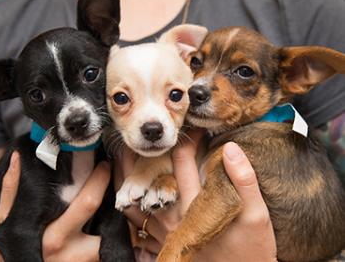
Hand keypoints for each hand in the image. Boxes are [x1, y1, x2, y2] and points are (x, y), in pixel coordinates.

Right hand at [0, 152, 110, 261]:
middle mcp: (72, 254)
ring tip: (113, 202)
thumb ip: (11, 189)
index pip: (87, 203)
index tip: (104, 165)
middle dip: (116, 203)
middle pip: (109, 224)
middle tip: (116, 183)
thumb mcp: (4, 221)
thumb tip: (17, 157)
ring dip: (117, 221)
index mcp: (54, 237)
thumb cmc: (6, 250)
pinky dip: (111, 235)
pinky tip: (107, 222)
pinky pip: (108, 251)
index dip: (100, 180)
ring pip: (112, 240)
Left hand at [115, 132, 276, 261]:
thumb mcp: (256, 216)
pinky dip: (128, 206)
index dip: (186, 139)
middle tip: (141, 134)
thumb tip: (231, 148)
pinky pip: (135, 224)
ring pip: (135, 200)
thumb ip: (244, 181)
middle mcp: (174, 216)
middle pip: (150, 176)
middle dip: (146, 152)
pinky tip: (124, 195)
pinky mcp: (161, 246)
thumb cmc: (252, 250)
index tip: (192, 129)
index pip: (182, 161)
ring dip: (126, 178)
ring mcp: (164, 233)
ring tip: (120, 158)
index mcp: (196, 204)